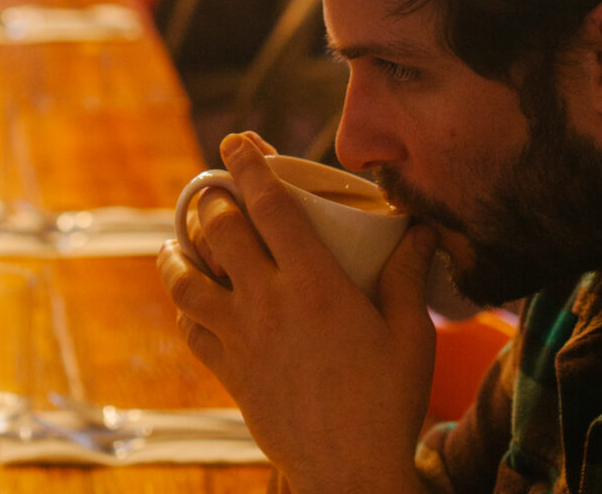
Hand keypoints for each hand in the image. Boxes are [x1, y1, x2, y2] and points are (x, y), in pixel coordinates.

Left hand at [157, 132, 436, 493]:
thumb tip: (422, 228)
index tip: (235, 141)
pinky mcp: (230, 375)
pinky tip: (193, 304)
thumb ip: (408, 276)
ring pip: (187, 281)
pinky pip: (191, 332)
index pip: (268, 204)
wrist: (353, 475)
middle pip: (218, 230)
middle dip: (210, 201)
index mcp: (315, 283)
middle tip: (215, 192)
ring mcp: (242, 339)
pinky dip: (186, 310)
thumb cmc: (390, 404)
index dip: (247, 164)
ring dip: (179, 255)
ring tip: (181, 243)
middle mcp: (269, 302)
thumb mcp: (411, 336)